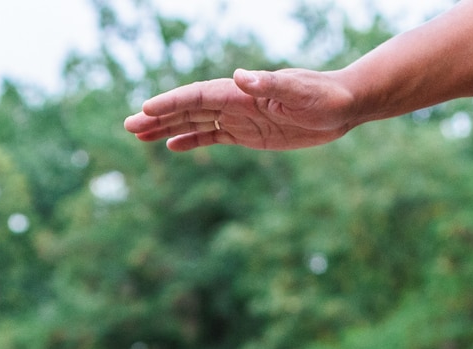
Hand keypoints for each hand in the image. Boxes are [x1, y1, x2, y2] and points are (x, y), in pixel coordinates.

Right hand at [124, 68, 361, 151]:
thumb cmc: (325, 96)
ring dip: (168, 128)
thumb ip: (270, 83)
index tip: (145, 110)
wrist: (344, 105)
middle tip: (128, 126)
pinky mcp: (250, 133)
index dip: (171, 103)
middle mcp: (236, 102)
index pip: (198, 97)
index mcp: (242, 92)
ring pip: (195, 123)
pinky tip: (172, 146)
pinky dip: (192, 140)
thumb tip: (241, 77)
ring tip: (139, 136)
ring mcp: (241, 117)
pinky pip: (213, 136)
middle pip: (189, 109)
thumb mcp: (299, 91)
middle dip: (159, 117)